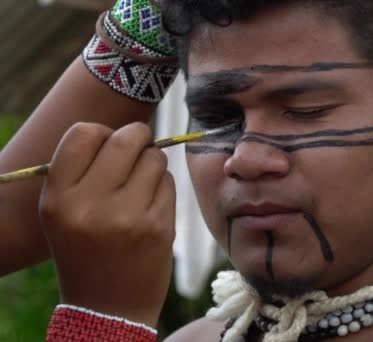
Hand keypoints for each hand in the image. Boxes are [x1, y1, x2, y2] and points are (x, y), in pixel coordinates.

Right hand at [39, 122, 175, 326]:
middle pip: (126, 138)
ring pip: (155, 158)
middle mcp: (90, 204)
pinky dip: (163, 187)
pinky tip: (151, 206)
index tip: (109, 144)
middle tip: (139, 147)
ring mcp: (128, 216)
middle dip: (138, 138)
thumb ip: (81, 170)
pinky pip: (170, 182)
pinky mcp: (159, 227)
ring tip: (141, 186)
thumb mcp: (62, 212)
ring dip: (153, 164)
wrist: (107, 306)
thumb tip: (121, 131)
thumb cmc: (84, 249)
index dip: (102, 132)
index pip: (84, 133)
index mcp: (59, 197)